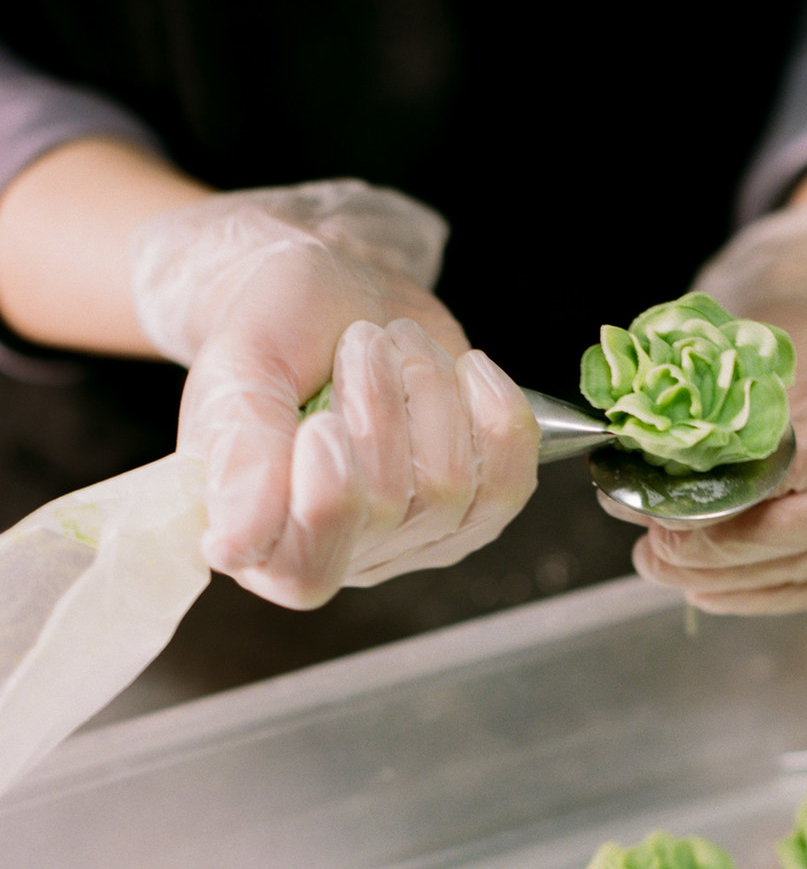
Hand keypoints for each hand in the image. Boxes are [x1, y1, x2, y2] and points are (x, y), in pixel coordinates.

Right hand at [128, 180, 536, 607]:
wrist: (341, 300)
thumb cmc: (278, 329)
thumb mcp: (241, 367)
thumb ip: (238, 450)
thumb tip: (233, 545)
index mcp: (253, 537)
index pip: (303, 568)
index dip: (326, 500)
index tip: (321, 423)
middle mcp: (335, 555)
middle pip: (386, 508)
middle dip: (378, 403)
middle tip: (362, 342)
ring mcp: (411, 543)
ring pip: (450, 487)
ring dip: (430, 391)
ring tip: (398, 343)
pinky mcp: (474, 515)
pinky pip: (510, 484)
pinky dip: (497, 413)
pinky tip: (467, 370)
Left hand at [631, 198, 806, 613]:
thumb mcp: (799, 349)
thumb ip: (738, 411)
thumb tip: (653, 474)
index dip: (750, 485)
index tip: (677, 502)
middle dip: (736, 540)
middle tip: (661, 548)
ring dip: (742, 574)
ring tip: (670, 569)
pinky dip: (772, 592)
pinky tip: (714, 590)